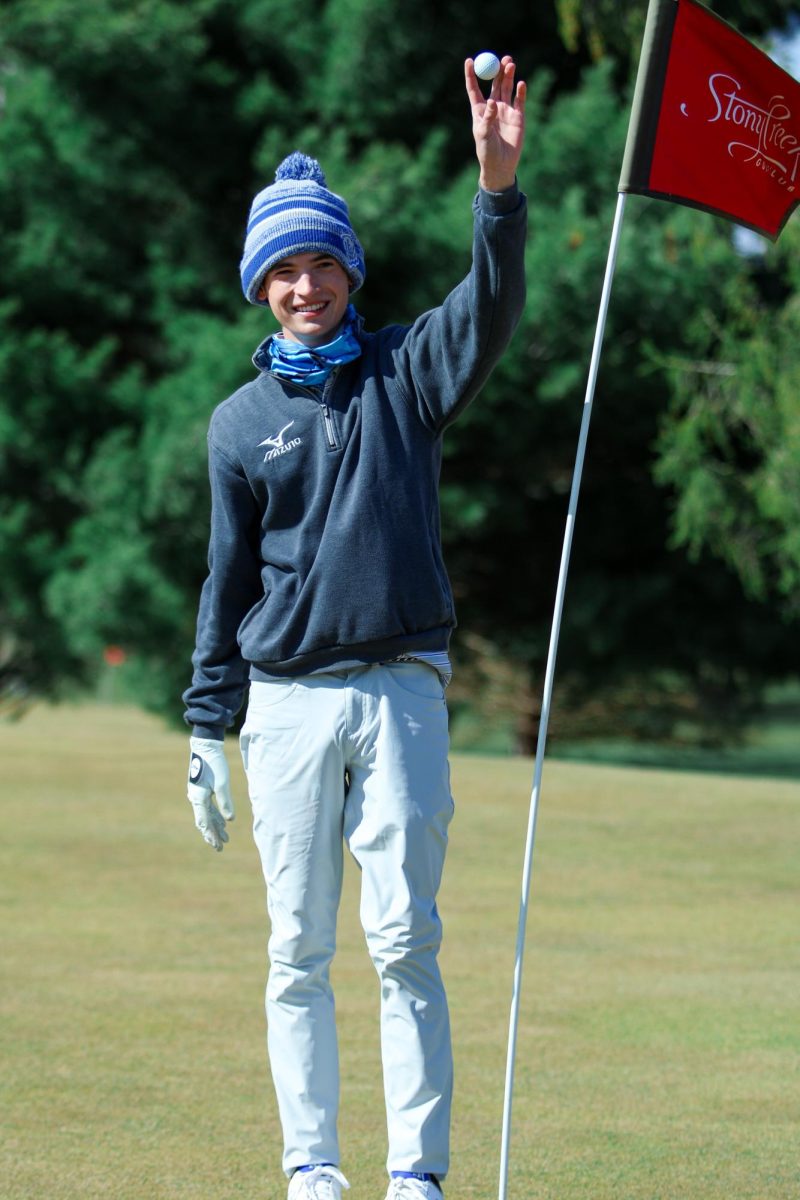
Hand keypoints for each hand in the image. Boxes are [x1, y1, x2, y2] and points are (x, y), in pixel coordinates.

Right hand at [187, 737, 234, 851]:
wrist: (206, 746)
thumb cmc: (214, 763)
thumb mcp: (222, 782)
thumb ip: (225, 801)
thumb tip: (230, 820)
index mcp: (198, 797)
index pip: (204, 822)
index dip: (211, 834)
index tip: (218, 845)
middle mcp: (196, 798)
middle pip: (204, 821)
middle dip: (212, 834)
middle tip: (220, 848)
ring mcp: (198, 794)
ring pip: (207, 815)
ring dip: (215, 826)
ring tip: (225, 839)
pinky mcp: (203, 790)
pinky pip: (209, 807)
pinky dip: (216, 816)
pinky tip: (223, 824)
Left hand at [465, 55, 526, 192]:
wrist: (501, 165)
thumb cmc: (486, 151)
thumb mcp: (483, 134)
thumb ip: (488, 117)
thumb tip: (492, 101)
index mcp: (479, 110)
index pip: (474, 88)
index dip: (471, 74)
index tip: (469, 60)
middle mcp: (492, 107)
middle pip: (494, 84)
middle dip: (497, 70)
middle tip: (501, 59)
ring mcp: (506, 110)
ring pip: (507, 88)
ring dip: (508, 75)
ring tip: (510, 64)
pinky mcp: (518, 116)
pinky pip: (519, 100)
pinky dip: (521, 91)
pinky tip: (521, 84)